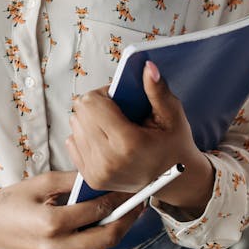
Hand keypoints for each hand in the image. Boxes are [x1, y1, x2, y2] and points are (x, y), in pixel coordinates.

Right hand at [0, 170, 146, 248]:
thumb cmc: (8, 202)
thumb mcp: (39, 184)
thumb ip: (72, 181)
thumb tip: (102, 177)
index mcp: (50, 223)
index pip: (97, 210)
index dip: (119, 199)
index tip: (131, 187)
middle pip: (107, 237)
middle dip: (127, 219)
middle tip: (140, 203)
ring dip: (115, 231)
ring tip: (126, 212)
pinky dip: (97, 241)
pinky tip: (103, 225)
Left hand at [67, 61, 214, 215]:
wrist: (176, 181)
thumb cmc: (174, 145)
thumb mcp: (172, 115)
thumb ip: (157, 90)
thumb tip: (147, 67)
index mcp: (128, 143)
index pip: (90, 103)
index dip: (104, 94)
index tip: (119, 99)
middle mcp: (108, 160)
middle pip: (80, 113)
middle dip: (96, 106)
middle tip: (118, 112)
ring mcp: (97, 172)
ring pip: (74, 127)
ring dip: (90, 121)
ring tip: (113, 127)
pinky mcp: (91, 178)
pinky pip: (72, 142)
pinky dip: (86, 136)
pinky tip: (106, 140)